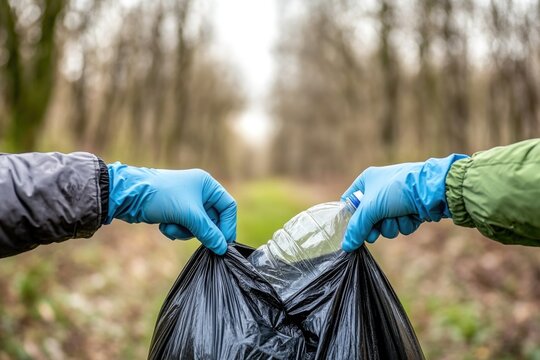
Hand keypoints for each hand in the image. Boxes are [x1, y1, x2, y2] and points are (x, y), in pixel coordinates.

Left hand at [106, 163, 235, 254]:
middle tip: (194, 236)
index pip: (228, 207)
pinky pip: (185, 227)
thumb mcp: (189, 215)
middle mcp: (199, 191)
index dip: (228, 225)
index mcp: (207, 184)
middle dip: (200, 230)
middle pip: (213, 219)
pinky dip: (176, 229)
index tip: (224, 243)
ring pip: (198, 226)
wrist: (128, 196)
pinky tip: (164, 225)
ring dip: (186, 231)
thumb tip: (222, 248)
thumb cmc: (161, 197)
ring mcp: (187, 201)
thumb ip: (208, 232)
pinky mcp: (176, 211)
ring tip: (172, 226)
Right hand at [341, 154, 467, 251]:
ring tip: (398, 217)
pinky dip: (403, 224)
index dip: (350, 218)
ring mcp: (395, 201)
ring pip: (384, 225)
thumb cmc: (397, 190)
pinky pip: (399, 226)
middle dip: (374, 227)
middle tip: (375, 232)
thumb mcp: (371, 208)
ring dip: (390, 226)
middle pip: (367, 218)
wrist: (432, 189)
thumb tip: (346, 246)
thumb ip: (357, 228)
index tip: (353, 231)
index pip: (350, 203)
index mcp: (367, 181)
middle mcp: (379, 190)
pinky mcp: (408, 211)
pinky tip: (410, 216)